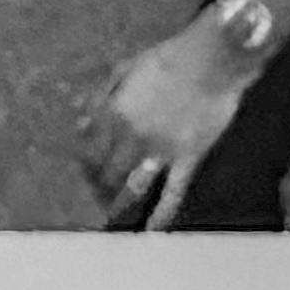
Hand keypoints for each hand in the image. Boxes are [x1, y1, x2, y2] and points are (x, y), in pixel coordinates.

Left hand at [82, 14, 257, 230]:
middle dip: (101, 185)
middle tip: (99, 196)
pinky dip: (162, 214)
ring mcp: (160, 151)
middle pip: (108, 171)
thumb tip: (78, 118)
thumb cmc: (168, 58)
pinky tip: (153, 230)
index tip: (86, 171)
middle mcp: (132, 136)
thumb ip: (100, 94)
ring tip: (113, 218)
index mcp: (115, 112)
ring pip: (133, 187)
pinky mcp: (187, 159)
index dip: (85, 163)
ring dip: (121, 205)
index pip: (90, 148)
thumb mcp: (126, 67)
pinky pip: (172, 193)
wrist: (210, 60)